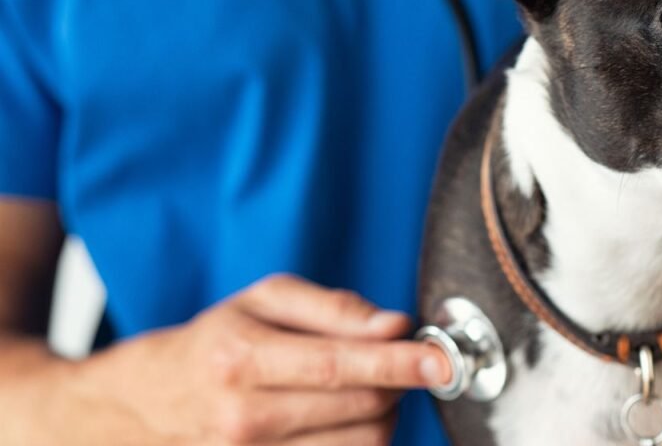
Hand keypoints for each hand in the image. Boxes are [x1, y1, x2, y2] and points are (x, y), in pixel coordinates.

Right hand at [23, 274, 449, 444]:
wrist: (148, 403)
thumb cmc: (215, 341)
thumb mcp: (263, 300)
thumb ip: (332, 308)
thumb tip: (394, 325)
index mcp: (242, 359)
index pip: (341, 367)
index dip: (401, 364)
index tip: (441, 361)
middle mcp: (244, 419)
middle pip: (360, 410)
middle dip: (398, 384)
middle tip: (404, 363)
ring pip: (360, 445)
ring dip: (384, 414)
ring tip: (367, 388)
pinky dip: (362, 440)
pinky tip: (350, 417)